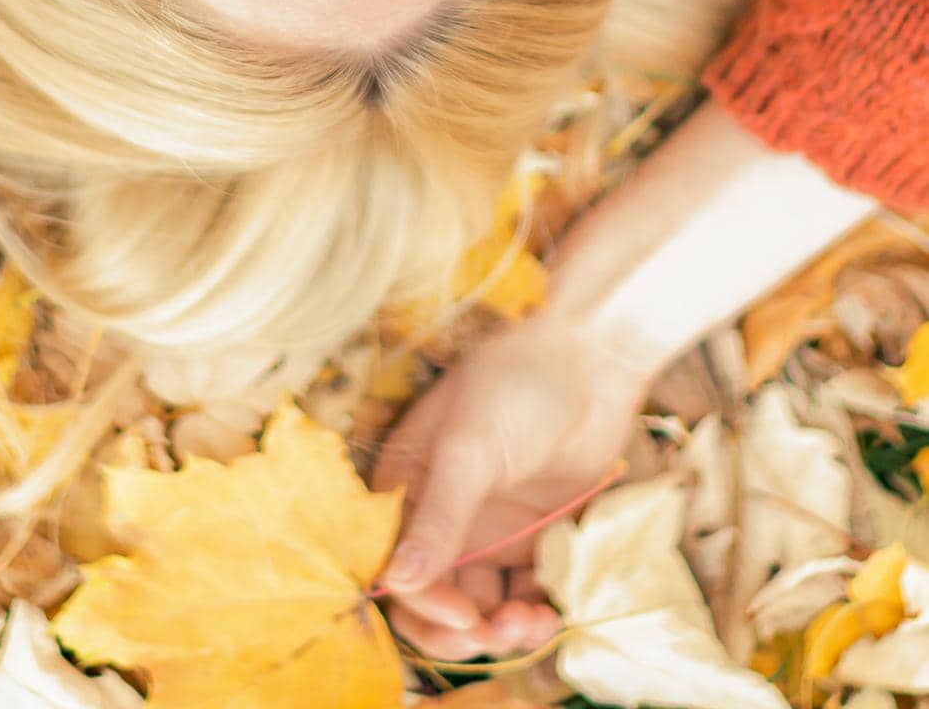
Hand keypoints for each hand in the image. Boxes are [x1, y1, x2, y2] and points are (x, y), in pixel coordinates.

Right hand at [369, 308, 651, 661]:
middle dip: (459, 627)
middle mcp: (443, 512)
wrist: (594, 357)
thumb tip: (396, 581)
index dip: (420, 601)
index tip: (462, 616)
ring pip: (480, 603)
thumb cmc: (519, 382)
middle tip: (494, 633)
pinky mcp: (534, 536)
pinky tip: (552, 611)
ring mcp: (490, 527)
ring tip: (532, 622)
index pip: (396, 562)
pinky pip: (523, 592)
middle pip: (434, 595)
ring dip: (499, 628)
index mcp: (409, 483)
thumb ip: (439, 517)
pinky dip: (533, 611)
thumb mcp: (469, 447)